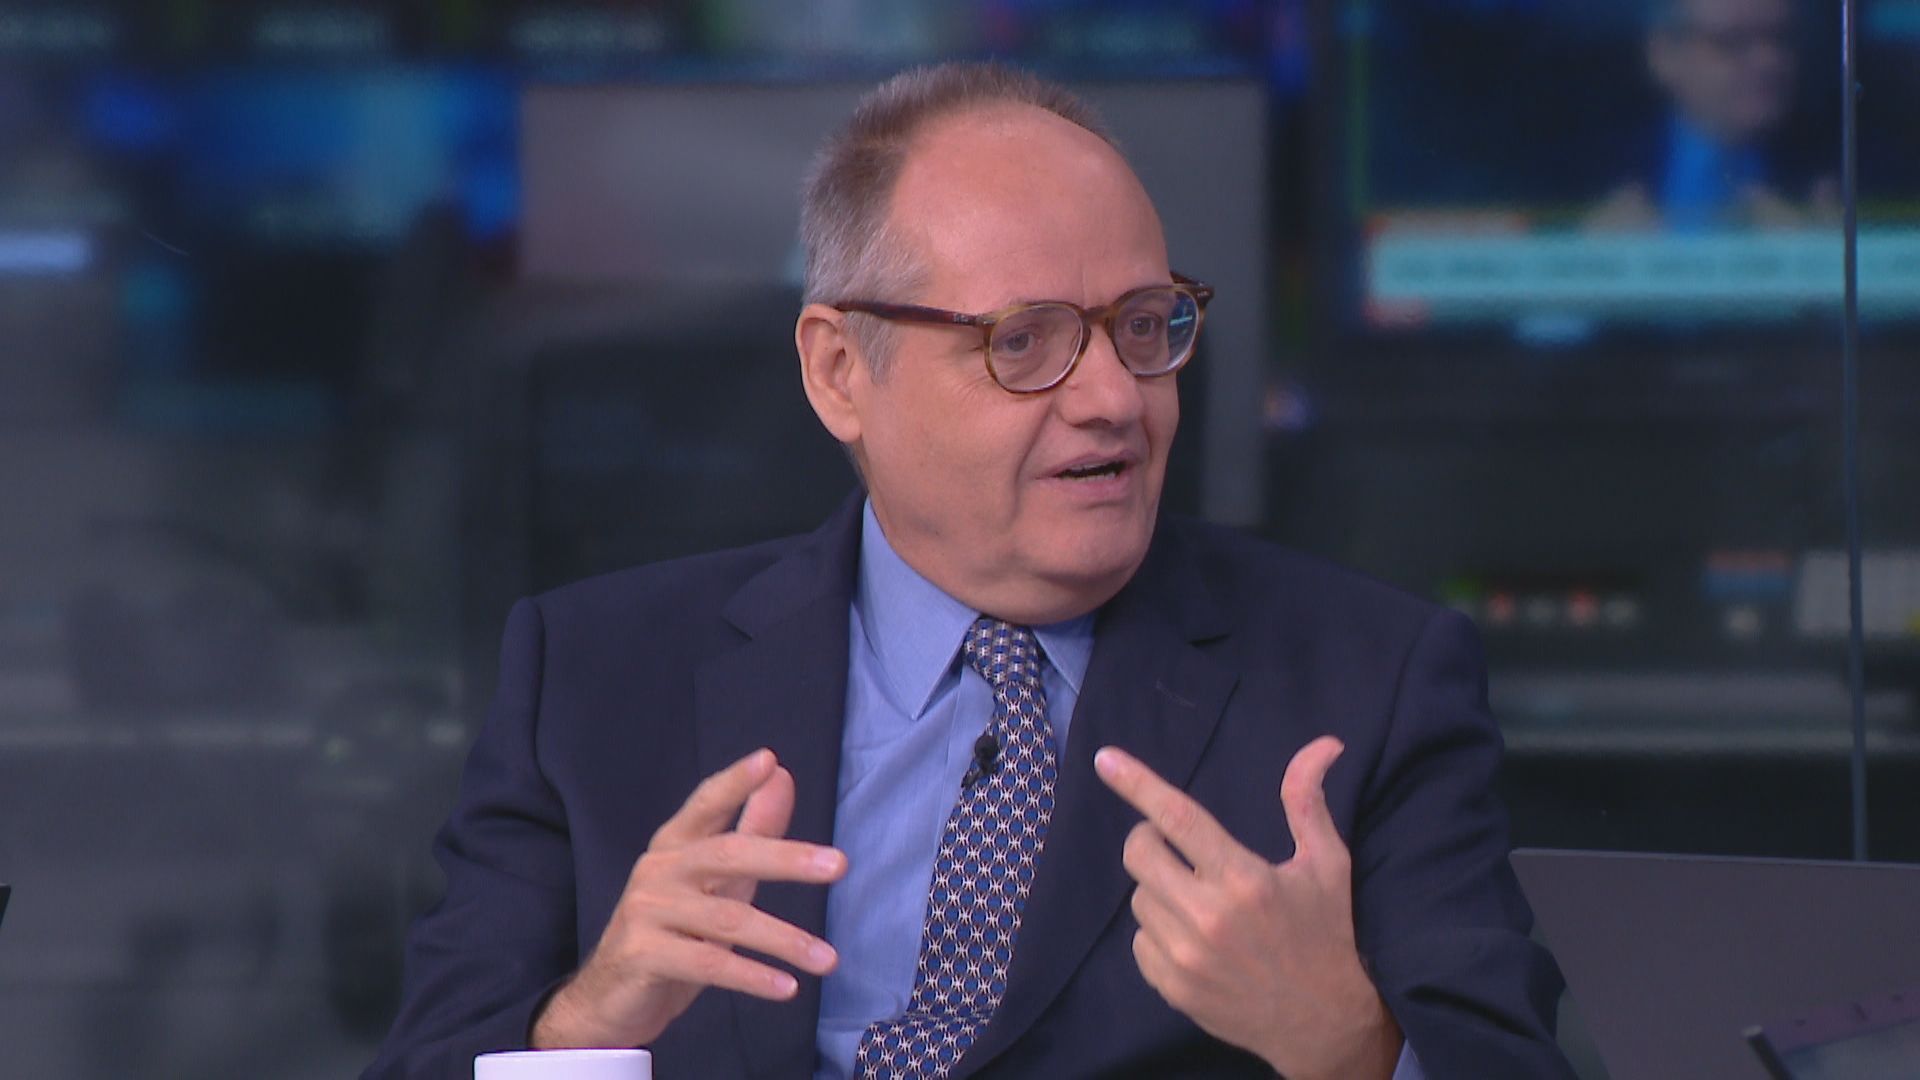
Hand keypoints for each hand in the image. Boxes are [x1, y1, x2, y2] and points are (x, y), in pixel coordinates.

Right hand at [532, 748, 846, 1048]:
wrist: (611, 998)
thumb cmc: (674, 933)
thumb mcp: (718, 883)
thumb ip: (751, 831)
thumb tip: (782, 777)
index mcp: (675, 846)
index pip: (705, 804)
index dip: (735, 782)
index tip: (769, 761)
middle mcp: (658, 870)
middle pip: (728, 856)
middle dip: (787, 859)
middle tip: (839, 865)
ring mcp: (647, 911)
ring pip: (728, 920)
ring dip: (785, 940)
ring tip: (829, 959)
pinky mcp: (643, 955)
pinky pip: (709, 965)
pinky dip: (753, 976)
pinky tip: (787, 988)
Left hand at [1094, 739, 1401, 1079]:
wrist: (1323, 1021)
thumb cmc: (1326, 933)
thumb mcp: (1326, 864)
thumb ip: (1307, 801)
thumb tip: (1324, 744)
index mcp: (1244, 880)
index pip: (1177, 818)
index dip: (1138, 784)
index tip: (1106, 759)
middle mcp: (1209, 918)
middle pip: (1140, 855)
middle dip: (1149, 840)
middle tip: (1175, 848)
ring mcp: (1187, 958)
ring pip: (1139, 898)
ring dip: (1160, 890)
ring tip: (1199, 902)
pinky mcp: (1174, 989)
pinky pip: (1139, 941)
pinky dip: (1158, 932)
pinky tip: (1193, 939)